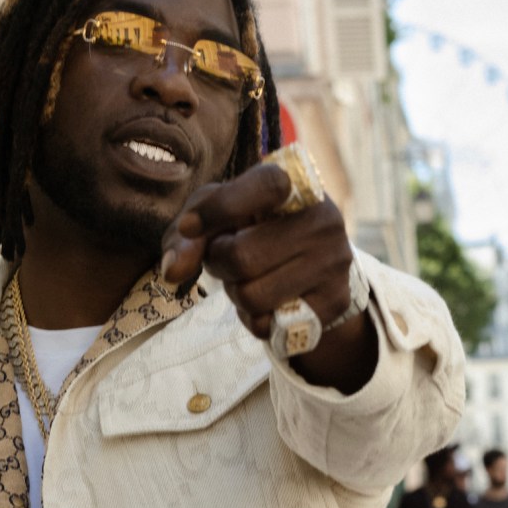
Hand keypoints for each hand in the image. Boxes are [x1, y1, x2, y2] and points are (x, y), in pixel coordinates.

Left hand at [160, 163, 376, 389]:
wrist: (311, 266)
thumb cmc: (254, 230)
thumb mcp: (218, 217)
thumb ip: (187, 234)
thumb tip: (173, 271)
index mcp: (297, 183)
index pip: (265, 186)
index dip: (220, 208)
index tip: (190, 227)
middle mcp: (323, 218)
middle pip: (243, 256)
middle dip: (218, 263)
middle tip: (225, 258)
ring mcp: (333, 262)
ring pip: (252, 295)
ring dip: (235, 293)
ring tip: (248, 278)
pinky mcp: (334, 302)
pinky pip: (268, 324)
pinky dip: (253, 318)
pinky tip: (266, 301)